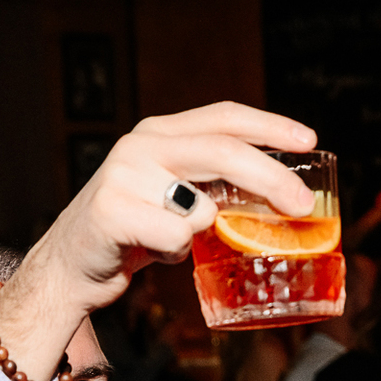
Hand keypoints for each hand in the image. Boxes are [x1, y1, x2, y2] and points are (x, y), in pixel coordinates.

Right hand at [0, 102, 316, 380]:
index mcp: (162, 133)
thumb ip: (216, 187)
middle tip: (303, 205)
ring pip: (202, 206)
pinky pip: (175, 238)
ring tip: (177, 238)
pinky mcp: (111, 211)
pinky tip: (152, 251)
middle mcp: (142, 145)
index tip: (309, 141)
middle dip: (271, 178)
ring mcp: (124, 175)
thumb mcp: (178, 198)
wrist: (71, 265)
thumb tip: (284, 200)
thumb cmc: (135, 232)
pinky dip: (174, 253)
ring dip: (206, 232)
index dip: (270, 125)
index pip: (223, 116)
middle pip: (223, 150)